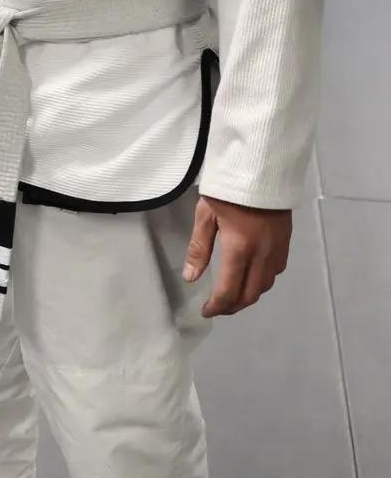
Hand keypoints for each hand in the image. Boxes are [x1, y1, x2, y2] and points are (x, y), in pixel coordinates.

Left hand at [184, 195, 290, 316]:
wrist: (262, 167)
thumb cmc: (229, 189)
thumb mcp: (206, 214)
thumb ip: (199, 248)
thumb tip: (191, 277)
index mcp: (239, 248)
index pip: (229, 291)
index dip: (217, 306)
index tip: (206, 311)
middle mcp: (262, 255)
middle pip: (250, 294)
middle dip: (233, 307)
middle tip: (218, 307)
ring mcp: (277, 249)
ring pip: (265, 285)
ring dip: (249, 295)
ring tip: (233, 295)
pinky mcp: (286, 241)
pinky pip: (276, 271)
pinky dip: (263, 280)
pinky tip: (252, 275)